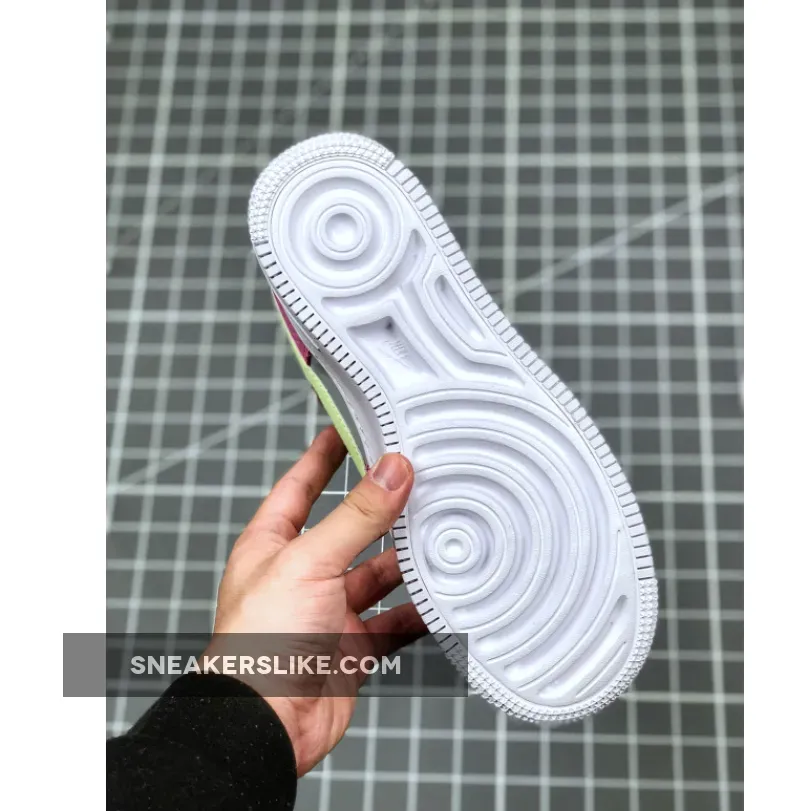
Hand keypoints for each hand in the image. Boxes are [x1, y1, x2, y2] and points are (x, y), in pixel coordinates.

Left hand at [208, 426, 425, 775]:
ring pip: (377, 575)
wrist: (266, 726)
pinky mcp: (352, 647)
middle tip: (418, 481)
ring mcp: (328, 612)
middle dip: (382, 510)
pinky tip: (441, 599)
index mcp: (272, 546)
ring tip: (440, 536)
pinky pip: (394, 622)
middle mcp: (300, 575)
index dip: (324, 455)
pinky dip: (418, 612)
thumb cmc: (258, 644)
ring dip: (406, 562)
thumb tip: (392, 471)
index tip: (350, 427)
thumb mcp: (308, 562)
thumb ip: (356, 517)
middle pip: (349, 530)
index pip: (300, 485)